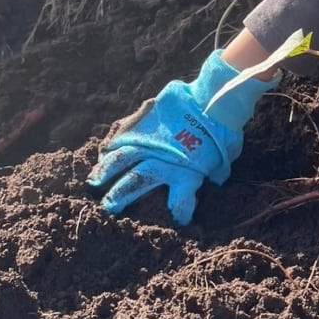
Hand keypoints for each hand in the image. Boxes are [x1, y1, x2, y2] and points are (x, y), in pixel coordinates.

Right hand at [87, 51, 275, 224]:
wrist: (215, 98)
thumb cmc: (224, 130)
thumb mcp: (223, 158)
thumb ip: (213, 171)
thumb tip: (213, 179)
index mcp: (185, 175)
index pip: (179, 204)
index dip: (180, 213)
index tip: (179, 219)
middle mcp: (161, 162)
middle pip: (135, 184)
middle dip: (120, 197)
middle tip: (107, 207)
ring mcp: (150, 141)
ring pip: (122, 159)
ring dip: (107, 170)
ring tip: (94, 181)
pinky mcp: (145, 121)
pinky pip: (125, 133)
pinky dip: (115, 142)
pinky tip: (106, 149)